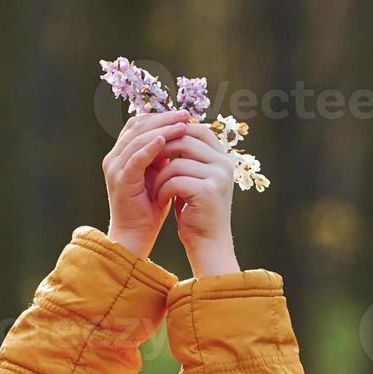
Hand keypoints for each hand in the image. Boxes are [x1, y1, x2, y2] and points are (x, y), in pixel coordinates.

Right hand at [103, 111, 192, 258]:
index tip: (183, 115)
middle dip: (163, 119)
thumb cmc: (148, 208)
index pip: (139, 125)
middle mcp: (114, 158)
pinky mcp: (121, 180)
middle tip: (185, 115)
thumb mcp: (157, 176)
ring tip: (182, 125)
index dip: (160, 117)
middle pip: (137, 127)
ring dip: (161, 130)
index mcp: (122, 155)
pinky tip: (165, 141)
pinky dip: (150, 148)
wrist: (135, 235)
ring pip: (137, 139)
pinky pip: (135, 159)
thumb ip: (161, 157)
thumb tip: (178, 136)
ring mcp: (115, 169)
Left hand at [155, 125, 239, 276]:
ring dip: (160, 177)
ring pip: (177, 162)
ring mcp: (219, 176)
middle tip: (148, 164)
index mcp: (223, 157)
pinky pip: (175, 180)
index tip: (155, 144)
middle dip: (161, 151)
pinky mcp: (208, 191)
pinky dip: (162, 190)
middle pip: (185, 140)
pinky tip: (161, 201)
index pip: (198, 130)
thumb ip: (187, 157)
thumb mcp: (193, 179)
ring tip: (156, 191)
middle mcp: (225, 163)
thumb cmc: (196, 211)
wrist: (207, 243)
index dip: (174, 132)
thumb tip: (165, 132)